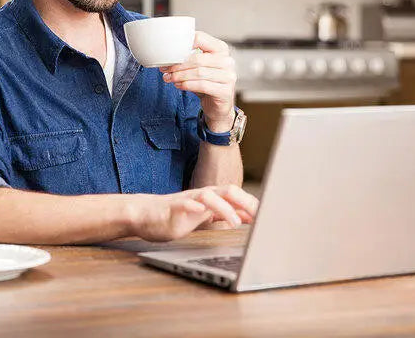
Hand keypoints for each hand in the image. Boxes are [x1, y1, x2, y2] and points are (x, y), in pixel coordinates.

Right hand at [129, 185, 259, 241]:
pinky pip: (185, 203)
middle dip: (245, 201)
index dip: (252, 204)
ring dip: (224, 208)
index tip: (267, 215)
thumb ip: (225, 214)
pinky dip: (194, 206)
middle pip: (227, 191)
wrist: (146, 214)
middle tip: (259, 215)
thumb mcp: (205, 217)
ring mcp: (188, 199)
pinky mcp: (173, 207)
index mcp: (211, 198)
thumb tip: (248, 216)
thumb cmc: (176, 216)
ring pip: (209, 196)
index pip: (236, 196)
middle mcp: (202, 196)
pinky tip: (201, 212)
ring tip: (236, 223)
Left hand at [160, 31, 236, 131]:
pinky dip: (187, 85)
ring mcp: (228, 76)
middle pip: (197, 58)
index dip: (182, 45)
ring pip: (199, 73)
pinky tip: (179, 85)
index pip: (200, 39)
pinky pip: (202, 85)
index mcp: (221, 49)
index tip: (169, 53)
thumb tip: (167, 55)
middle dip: (178, 65)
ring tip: (170, 78)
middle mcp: (227, 61)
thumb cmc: (207, 83)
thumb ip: (190, 58)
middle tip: (165, 69)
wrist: (218, 106)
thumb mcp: (199, 67)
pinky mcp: (225, 91)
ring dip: (180, 76)